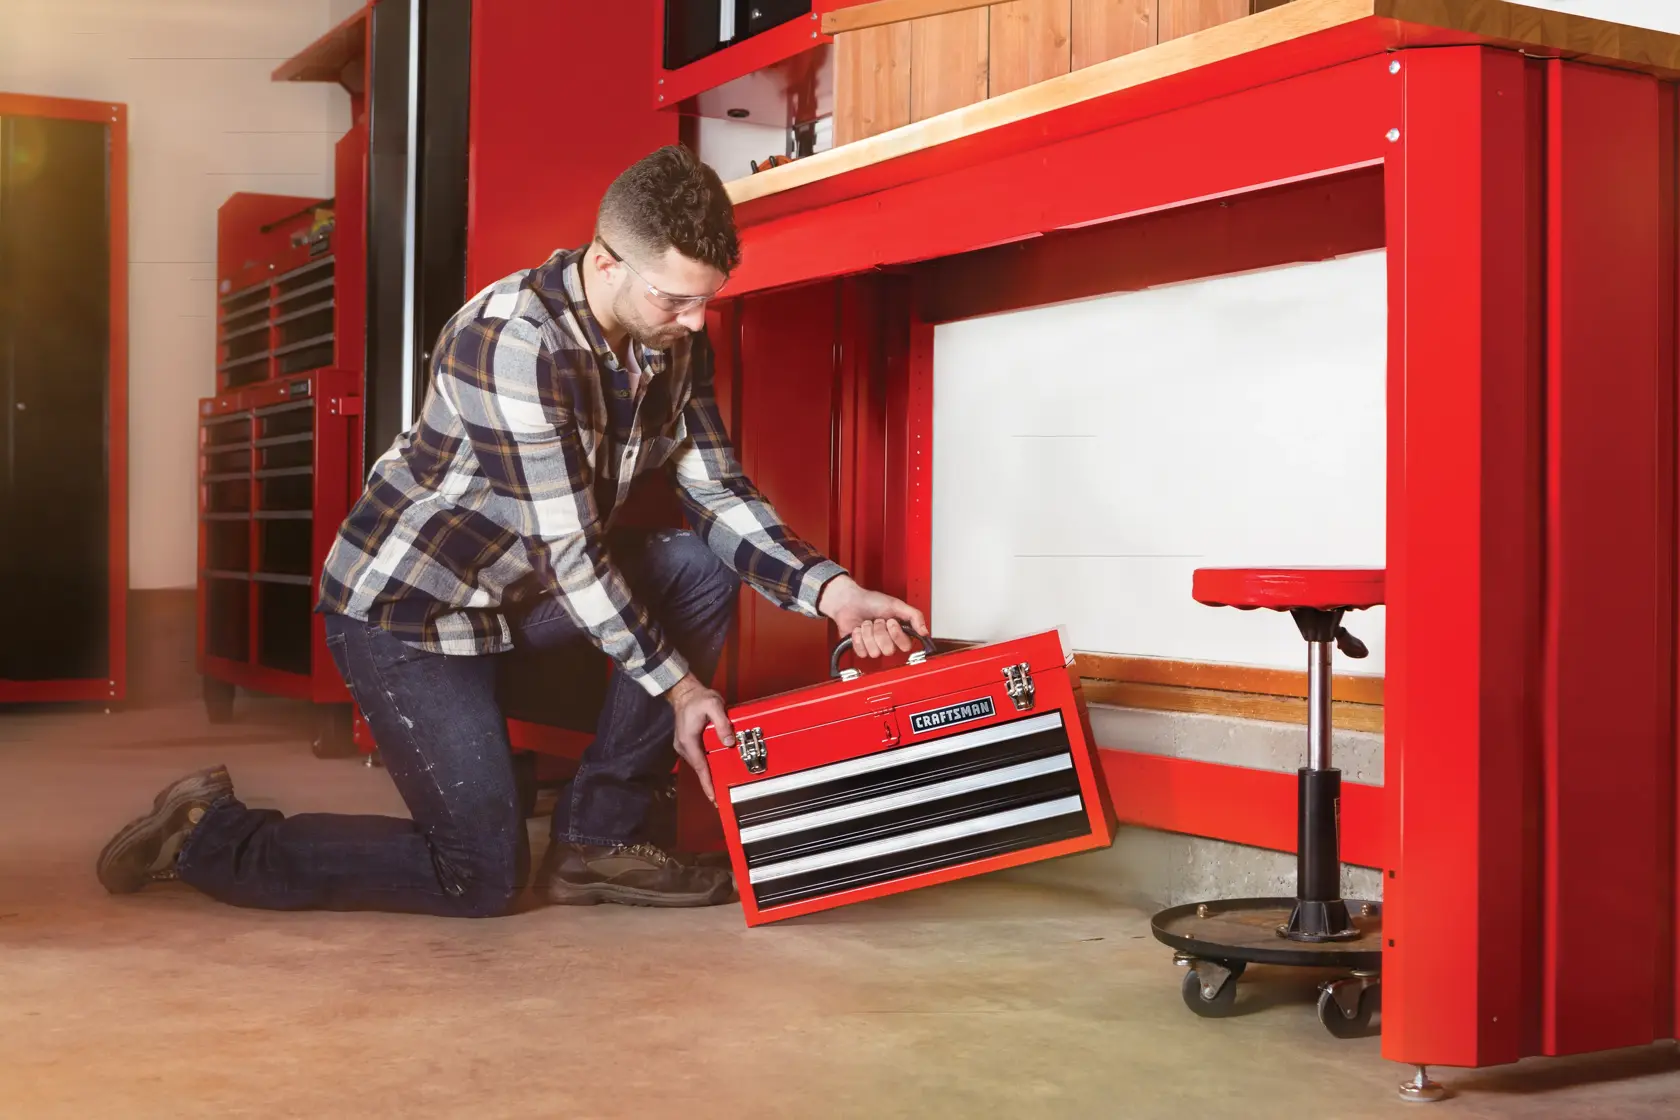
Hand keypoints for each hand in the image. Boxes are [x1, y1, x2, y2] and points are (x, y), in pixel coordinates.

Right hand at [667, 673, 731, 803]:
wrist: (685, 692)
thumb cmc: (698, 698)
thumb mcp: (713, 705)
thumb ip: (722, 723)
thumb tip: (729, 742)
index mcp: (689, 740)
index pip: (701, 767)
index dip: (708, 783)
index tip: (713, 798)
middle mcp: (684, 746)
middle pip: (700, 769)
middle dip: (709, 783)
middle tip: (721, 798)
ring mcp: (685, 745)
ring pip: (699, 764)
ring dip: (708, 775)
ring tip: (720, 788)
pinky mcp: (689, 743)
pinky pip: (699, 758)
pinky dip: (707, 766)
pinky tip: (715, 770)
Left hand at [817, 575, 928, 659]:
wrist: (849, 601)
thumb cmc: (871, 601)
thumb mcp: (896, 604)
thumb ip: (914, 616)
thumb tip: (925, 632)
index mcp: (899, 633)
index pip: (905, 646)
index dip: (896, 634)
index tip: (890, 621)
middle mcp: (888, 642)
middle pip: (889, 650)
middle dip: (879, 632)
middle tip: (877, 621)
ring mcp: (874, 646)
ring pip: (874, 652)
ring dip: (868, 633)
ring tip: (867, 623)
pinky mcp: (860, 648)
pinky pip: (862, 653)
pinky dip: (858, 638)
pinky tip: (858, 630)